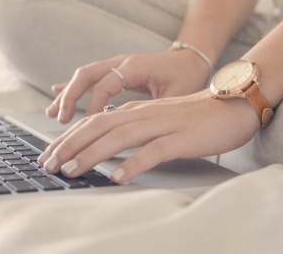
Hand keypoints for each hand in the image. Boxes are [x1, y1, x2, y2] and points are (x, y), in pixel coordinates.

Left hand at [38, 90, 260, 183]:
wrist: (234, 104)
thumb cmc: (196, 117)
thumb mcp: (159, 120)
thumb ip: (134, 130)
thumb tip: (107, 148)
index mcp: (136, 111)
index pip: (93, 122)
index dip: (67, 138)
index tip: (48, 155)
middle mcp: (144, 115)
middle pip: (98, 127)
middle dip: (68, 146)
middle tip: (48, 164)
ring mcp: (162, 125)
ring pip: (118, 137)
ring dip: (91, 155)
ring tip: (71, 171)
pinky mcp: (181, 138)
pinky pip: (153, 151)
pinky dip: (133, 164)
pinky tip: (118, 177)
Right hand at [46, 49, 211, 123]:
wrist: (192, 59)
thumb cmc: (187, 76)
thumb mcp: (177, 94)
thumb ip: (158, 108)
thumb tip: (141, 131)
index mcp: (136, 66)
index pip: (106, 84)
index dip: (94, 105)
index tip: (88, 125)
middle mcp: (121, 62)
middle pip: (86, 75)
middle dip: (70, 97)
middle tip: (60, 120)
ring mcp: (116, 65)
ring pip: (84, 76)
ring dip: (67, 95)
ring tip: (53, 115)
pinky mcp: (115, 72)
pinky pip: (89, 78)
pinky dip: (72, 88)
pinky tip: (57, 96)